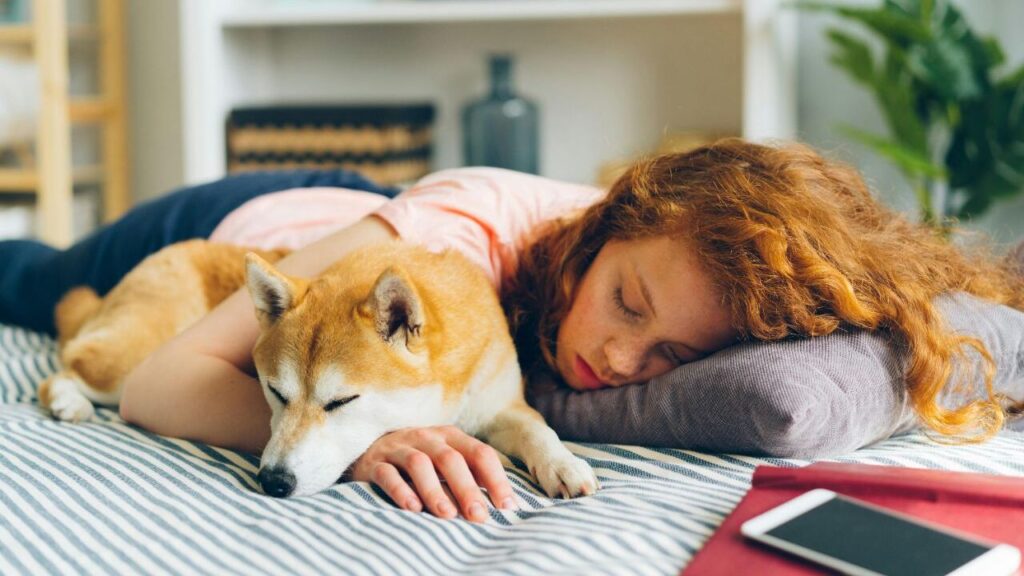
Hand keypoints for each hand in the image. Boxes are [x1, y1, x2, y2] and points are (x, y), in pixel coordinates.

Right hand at [348, 425, 517, 522]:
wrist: (370, 451)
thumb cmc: (420, 461)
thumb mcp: (447, 461)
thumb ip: (472, 476)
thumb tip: (508, 505)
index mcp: (451, 437)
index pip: (479, 453)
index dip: (496, 479)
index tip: (507, 506)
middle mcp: (426, 438)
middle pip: (450, 459)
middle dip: (466, 488)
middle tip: (478, 516)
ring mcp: (399, 448)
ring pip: (419, 464)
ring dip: (435, 490)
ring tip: (446, 515)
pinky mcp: (375, 463)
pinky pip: (387, 474)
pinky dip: (400, 491)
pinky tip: (413, 509)